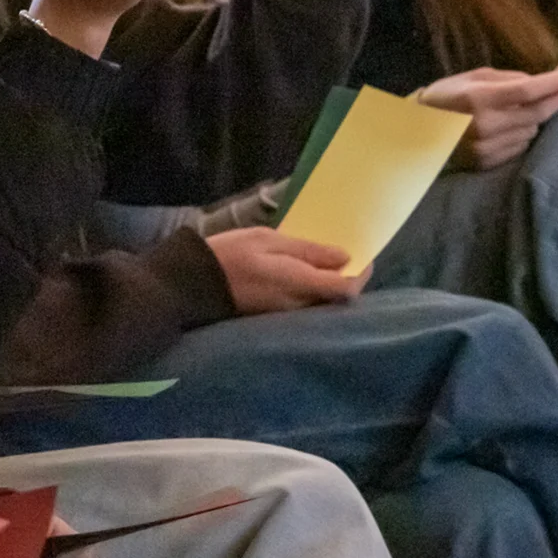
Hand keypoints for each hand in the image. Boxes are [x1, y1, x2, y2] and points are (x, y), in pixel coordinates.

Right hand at [206, 227, 368, 313]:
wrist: (193, 284)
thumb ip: (307, 250)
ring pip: (321, 303)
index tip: (364, 258)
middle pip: (336, 299)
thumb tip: (344, 257)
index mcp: (298, 283)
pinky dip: (312, 291)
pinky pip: (304, 305)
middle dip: (346, 279)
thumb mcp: (268, 240)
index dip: (361, 274)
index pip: (346, 289)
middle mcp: (298, 306)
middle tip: (345, 256)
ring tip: (325, 262)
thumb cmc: (230, 254)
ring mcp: (286, 315)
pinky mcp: (275, 317)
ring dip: (329, 286)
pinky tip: (304, 274)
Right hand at [417, 66, 557, 169]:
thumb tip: (539, 82)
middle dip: (554, 101)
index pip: (527, 91)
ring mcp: (487, 148)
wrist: (417, 131)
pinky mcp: (487, 163)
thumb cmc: (446, 96)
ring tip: (522, 111)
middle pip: (535, 114)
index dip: (552, 84)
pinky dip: (521, 135)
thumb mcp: (473, 77)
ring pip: (531, 131)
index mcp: (479, 98)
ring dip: (534, 119)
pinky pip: (520, 147)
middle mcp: (485, 125)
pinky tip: (510, 128)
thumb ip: (508, 79)